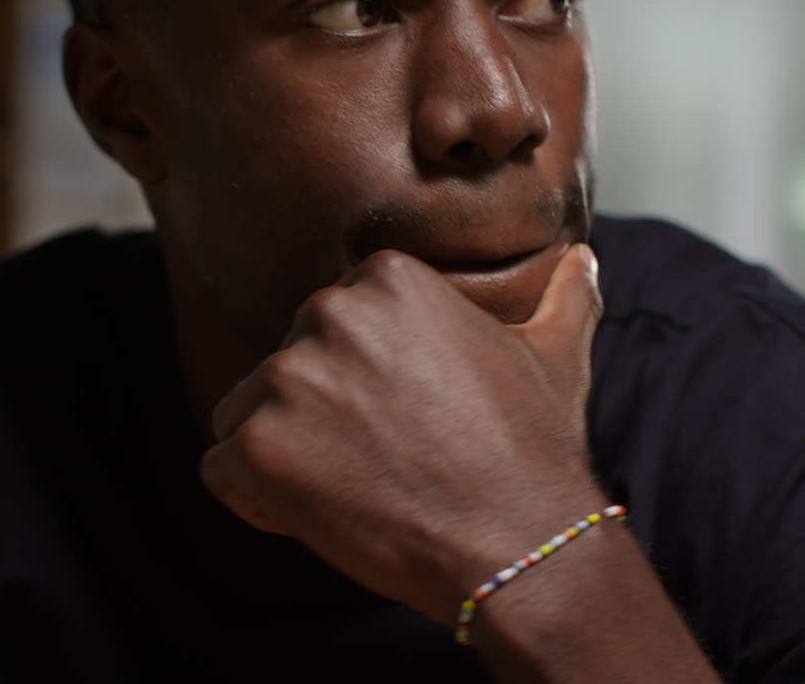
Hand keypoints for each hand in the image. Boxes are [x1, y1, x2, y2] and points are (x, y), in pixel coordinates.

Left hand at [201, 244, 607, 625]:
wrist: (520, 543)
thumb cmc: (532, 452)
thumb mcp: (554, 357)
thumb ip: (561, 299)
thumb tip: (582, 261)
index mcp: (384, 279)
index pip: (330, 328)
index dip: (359, 385)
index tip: (404, 424)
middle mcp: (326, 314)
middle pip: (287, 368)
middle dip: (320, 418)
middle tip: (383, 461)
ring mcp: (285, 380)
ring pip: (247, 414)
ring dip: (286, 456)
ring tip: (356, 488)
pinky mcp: (256, 446)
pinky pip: (222, 470)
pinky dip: (256, 500)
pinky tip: (319, 514)